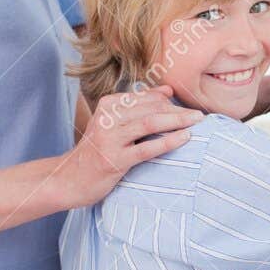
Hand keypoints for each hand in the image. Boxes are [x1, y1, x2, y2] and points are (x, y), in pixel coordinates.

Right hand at [58, 87, 203, 206]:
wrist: (69, 179)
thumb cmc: (97, 151)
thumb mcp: (113, 124)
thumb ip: (138, 107)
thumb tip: (167, 91)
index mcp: (108, 105)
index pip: (145, 98)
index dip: (169, 102)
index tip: (188, 106)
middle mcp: (107, 118)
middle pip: (150, 109)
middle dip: (178, 110)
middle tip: (200, 114)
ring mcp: (110, 139)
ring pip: (150, 123)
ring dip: (177, 121)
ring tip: (197, 122)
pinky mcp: (114, 160)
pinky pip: (146, 148)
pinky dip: (169, 141)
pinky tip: (185, 138)